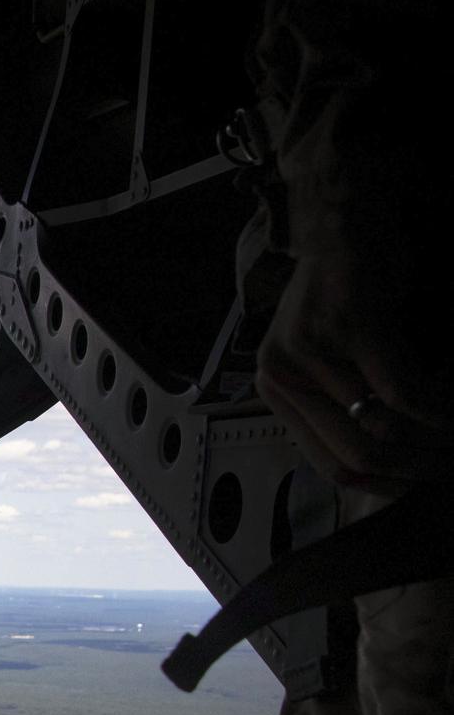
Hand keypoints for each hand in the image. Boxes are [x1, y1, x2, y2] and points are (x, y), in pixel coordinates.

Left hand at [257, 227, 453, 494]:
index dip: (386, 485)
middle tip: (450, 471)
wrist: (348, 225)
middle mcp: (283, 375)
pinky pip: (401, 392)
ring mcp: (313, 352)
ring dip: (432, 443)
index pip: (331, 465)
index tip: (423, 489)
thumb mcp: (331, 357)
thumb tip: (383, 466)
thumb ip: (341, 404)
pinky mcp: (351, 328)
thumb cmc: (350, 293)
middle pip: (356, 455)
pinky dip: (438, 410)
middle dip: (414, 472)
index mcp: (277, 389)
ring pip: (380, 428)